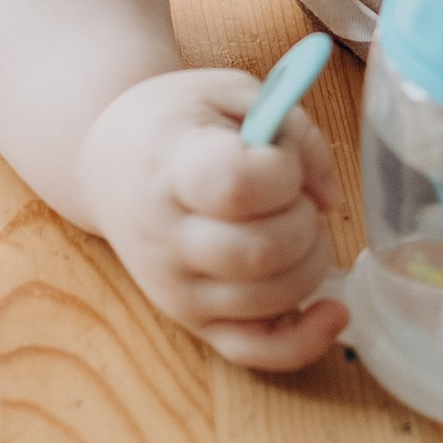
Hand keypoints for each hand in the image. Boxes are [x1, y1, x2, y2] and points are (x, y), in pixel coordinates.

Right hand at [74, 66, 347, 372]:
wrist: (109, 163)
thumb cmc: (178, 123)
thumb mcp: (232, 92)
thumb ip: (294, 130)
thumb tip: (329, 199)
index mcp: (173, 164)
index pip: (239, 186)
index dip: (283, 173)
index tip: (281, 157)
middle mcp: (169, 236)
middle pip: (262, 253)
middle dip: (306, 222)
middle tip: (297, 198)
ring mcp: (177, 288)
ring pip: (269, 300)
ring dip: (311, 265)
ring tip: (299, 230)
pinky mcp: (193, 322)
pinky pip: (254, 351)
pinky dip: (304, 342)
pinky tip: (332, 312)